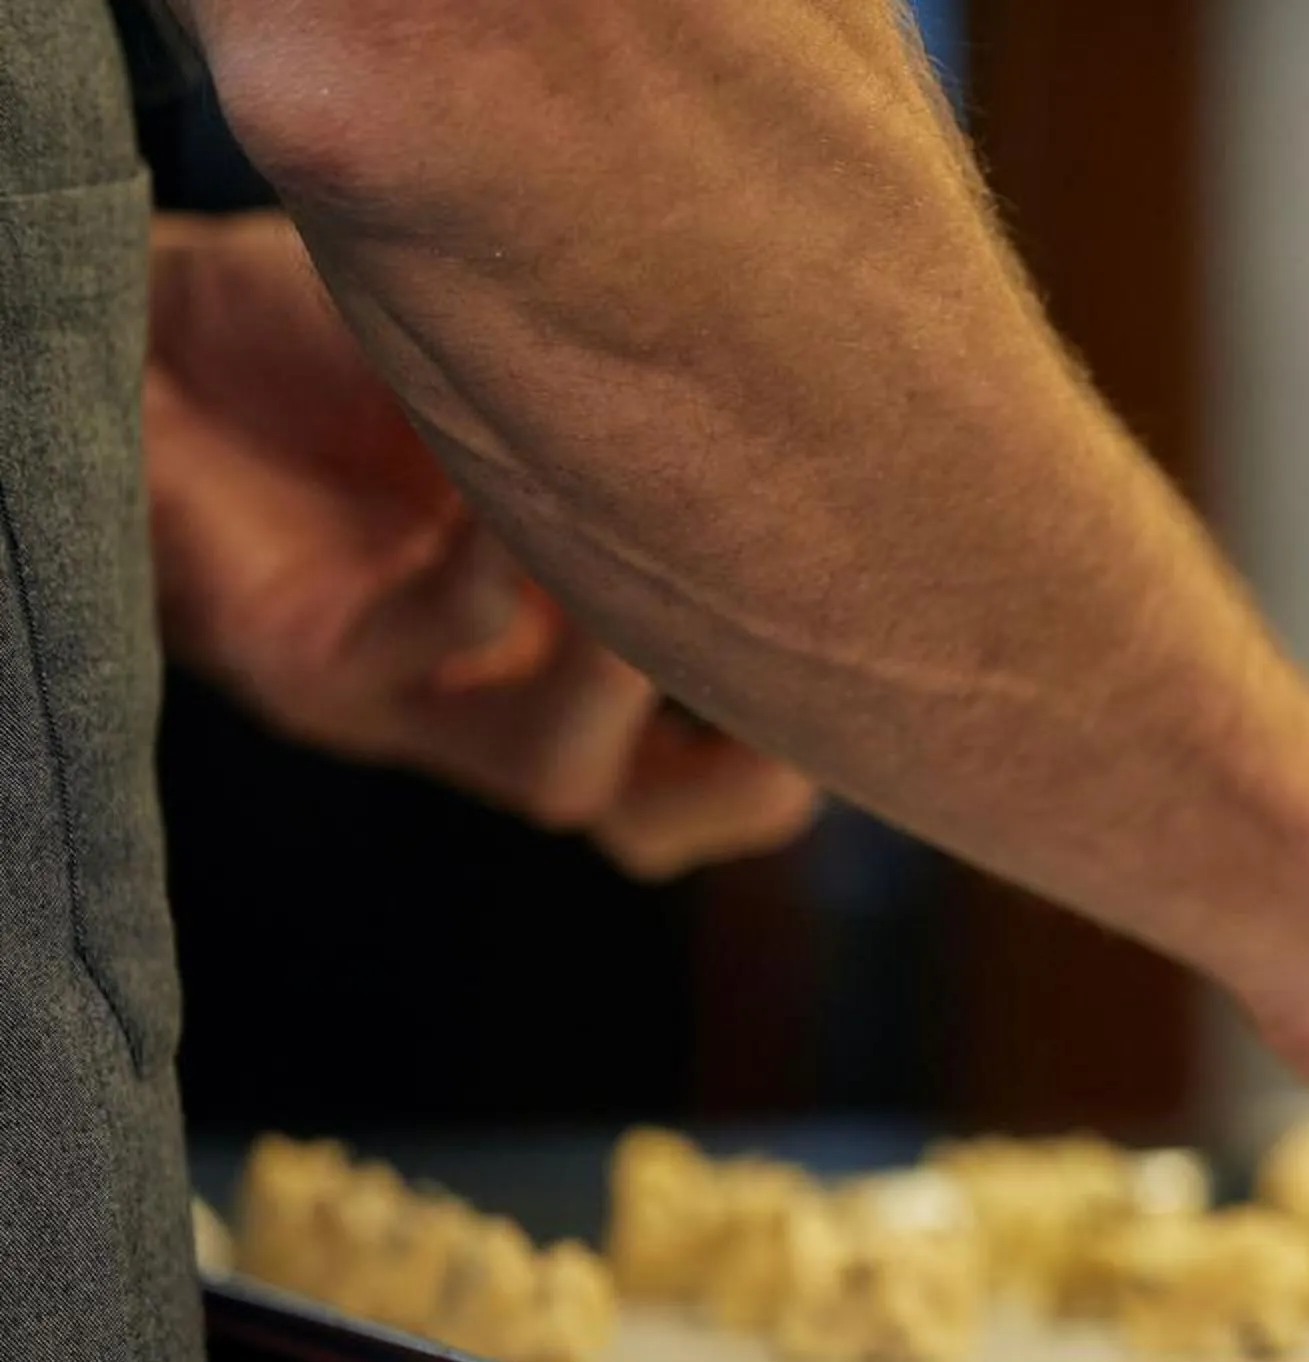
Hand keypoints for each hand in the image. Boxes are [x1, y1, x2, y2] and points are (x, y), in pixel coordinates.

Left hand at [143, 211, 816, 876]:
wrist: (154, 331)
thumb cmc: (352, 338)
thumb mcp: (541, 378)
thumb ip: (654, 418)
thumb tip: (833, 401)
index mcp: (587, 654)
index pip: (735, 760)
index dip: (819, 739)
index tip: (893, 648)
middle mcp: (508, 700)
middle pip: (663, 823)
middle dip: (755, 772)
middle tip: (798, 658)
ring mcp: (406, 706)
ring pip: (565, 781)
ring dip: (625, 683)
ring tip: (648, 561)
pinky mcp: (301, 664)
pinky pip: (433, 648)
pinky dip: (492, 571)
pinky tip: (505, 473)